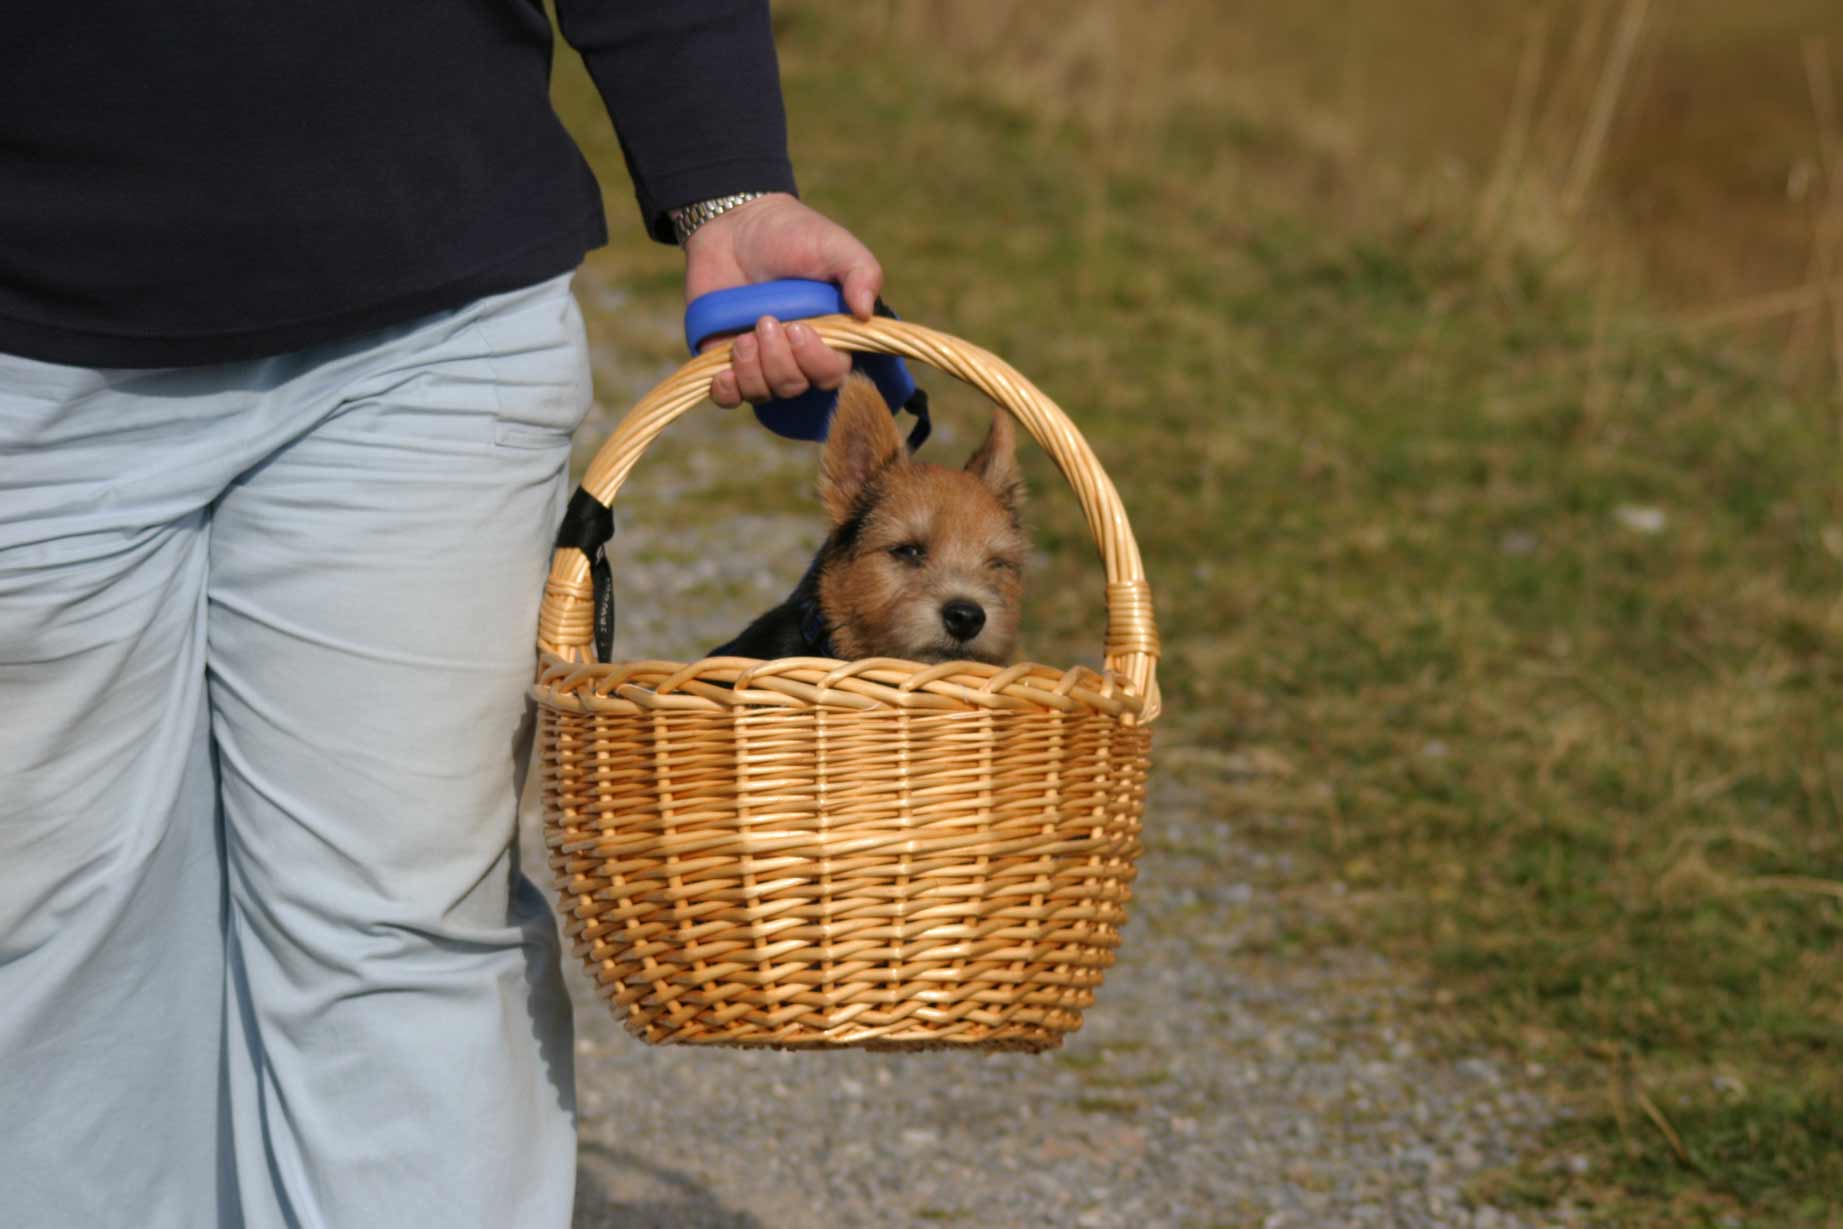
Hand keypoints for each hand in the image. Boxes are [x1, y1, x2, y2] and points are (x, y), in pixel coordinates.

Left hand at [682, 192, 882, 406]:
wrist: (736, 223)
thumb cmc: (793, 234)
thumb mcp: (835, 246)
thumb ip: (862, 272)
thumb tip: (866, 313)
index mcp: (828, 336)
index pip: (832, 373)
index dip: (816, 362)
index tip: (800, 328)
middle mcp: (795, 355)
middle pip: (795, 387)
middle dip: (779, 361)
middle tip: (766, 320)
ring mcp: (759, 360)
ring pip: (762, 393)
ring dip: (752, 370)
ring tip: (744, 335)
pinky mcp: (723, 360)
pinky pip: (728, 397)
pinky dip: (727, 391)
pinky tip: (724, 372)